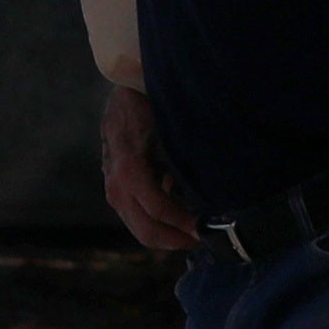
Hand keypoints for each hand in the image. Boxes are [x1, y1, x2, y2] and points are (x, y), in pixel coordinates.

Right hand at [97, 82, 198, 252]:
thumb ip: (185, 159)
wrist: (125, 88)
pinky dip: (159, 225)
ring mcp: (112, 189)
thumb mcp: (171, 128)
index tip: (208, 229)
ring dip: (169, 235)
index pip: (159, 210)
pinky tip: (180, 218)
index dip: (185, 224)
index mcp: (130, 169)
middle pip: (146, 230)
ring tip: (195, 231)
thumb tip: (215, 188)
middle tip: (204, 238)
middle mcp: (116, 184)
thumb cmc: (153, 104)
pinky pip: (137, 218)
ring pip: (140, 229)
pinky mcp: (115, 189)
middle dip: (177, 239)